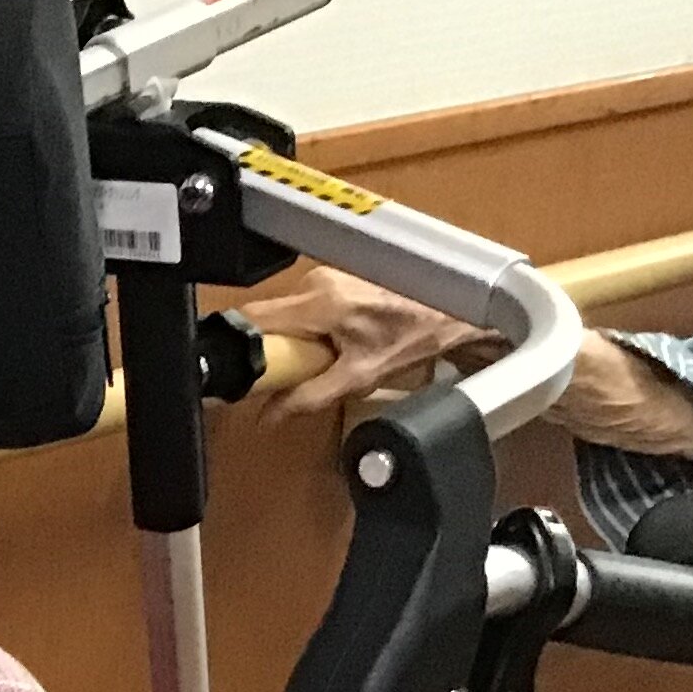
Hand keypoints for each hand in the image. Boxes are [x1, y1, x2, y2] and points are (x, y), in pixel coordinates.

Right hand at [241, 267, 495, 422]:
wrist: (456, 311)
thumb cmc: (414, 338)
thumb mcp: (358, 378)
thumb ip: (307, 398)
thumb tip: (266, 417)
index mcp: (319, 302)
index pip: (252, 318)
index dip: (236, 345)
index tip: (238, 371)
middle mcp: (317, 280)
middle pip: (269, 318)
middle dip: (274, 350)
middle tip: (294, 374)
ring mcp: (327, 274)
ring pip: (288, 314)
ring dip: (297, 341)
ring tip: (325, 357)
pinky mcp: (338, 276)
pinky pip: (306, 306)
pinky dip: (313, 328)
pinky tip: (338, 340)